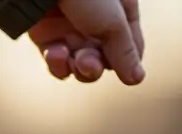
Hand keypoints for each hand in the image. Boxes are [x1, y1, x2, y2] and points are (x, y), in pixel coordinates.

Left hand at [29, 0, 144, 85]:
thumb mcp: (113, 21)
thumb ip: (124, 51)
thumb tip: (137, 79)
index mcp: (119, 4)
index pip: (129, 41)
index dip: (128, 60)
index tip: (127, 71)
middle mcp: (94, 15)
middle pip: (101, 57)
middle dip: (96, 67)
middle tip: (89, 64)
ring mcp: (68, 25)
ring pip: (77, 63)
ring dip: (78, 68)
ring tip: (76, 60)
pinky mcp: (43, 33)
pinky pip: (56, 60)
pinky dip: (58, 64)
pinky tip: (57, 54)